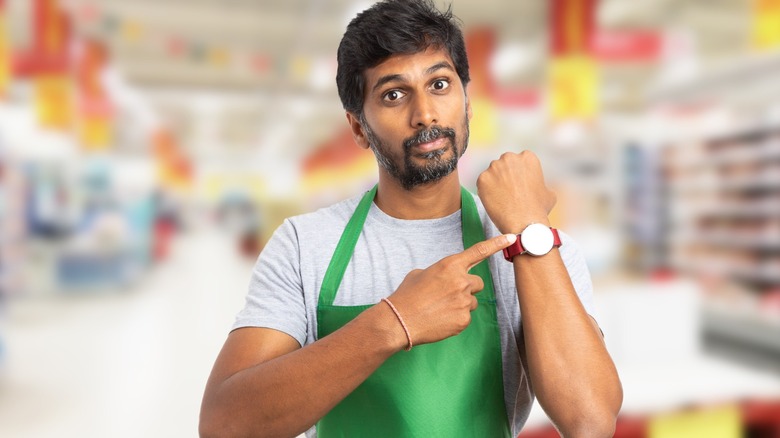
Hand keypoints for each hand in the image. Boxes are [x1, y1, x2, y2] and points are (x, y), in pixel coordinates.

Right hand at [385, 234, 515, 345]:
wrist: (400, 320)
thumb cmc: (407, 296)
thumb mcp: (420, 274)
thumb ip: (440, 272)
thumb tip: (446, 280)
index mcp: (449, 265)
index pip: (478, 252)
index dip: (496, 244)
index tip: (511, 238)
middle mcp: (461, 281)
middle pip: (477, 283)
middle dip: (467, 288)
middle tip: (448, 295)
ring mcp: (464, 301)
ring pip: (471, 301)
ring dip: (461, 304)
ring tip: (440, 309)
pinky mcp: (464, 320)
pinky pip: (466, 317)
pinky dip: (455, 319)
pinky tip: (440, 320)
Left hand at [476, 151, 555, 233]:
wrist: (524, 223)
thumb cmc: (538, 209)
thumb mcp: (549, 193)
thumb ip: (541, 184)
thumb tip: (539, 187)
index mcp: (527, 157)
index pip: (519, 161)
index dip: (519, 174)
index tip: (519, 185)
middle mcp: (510, 158)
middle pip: (504, 164)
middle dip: (505, 175)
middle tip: (509, 191)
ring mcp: (494, 167)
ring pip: (492, 173)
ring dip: (495, 182)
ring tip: (502, 198)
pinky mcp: (482, 178)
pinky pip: (482, 183)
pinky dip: (486, 191)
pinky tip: (494, 202)